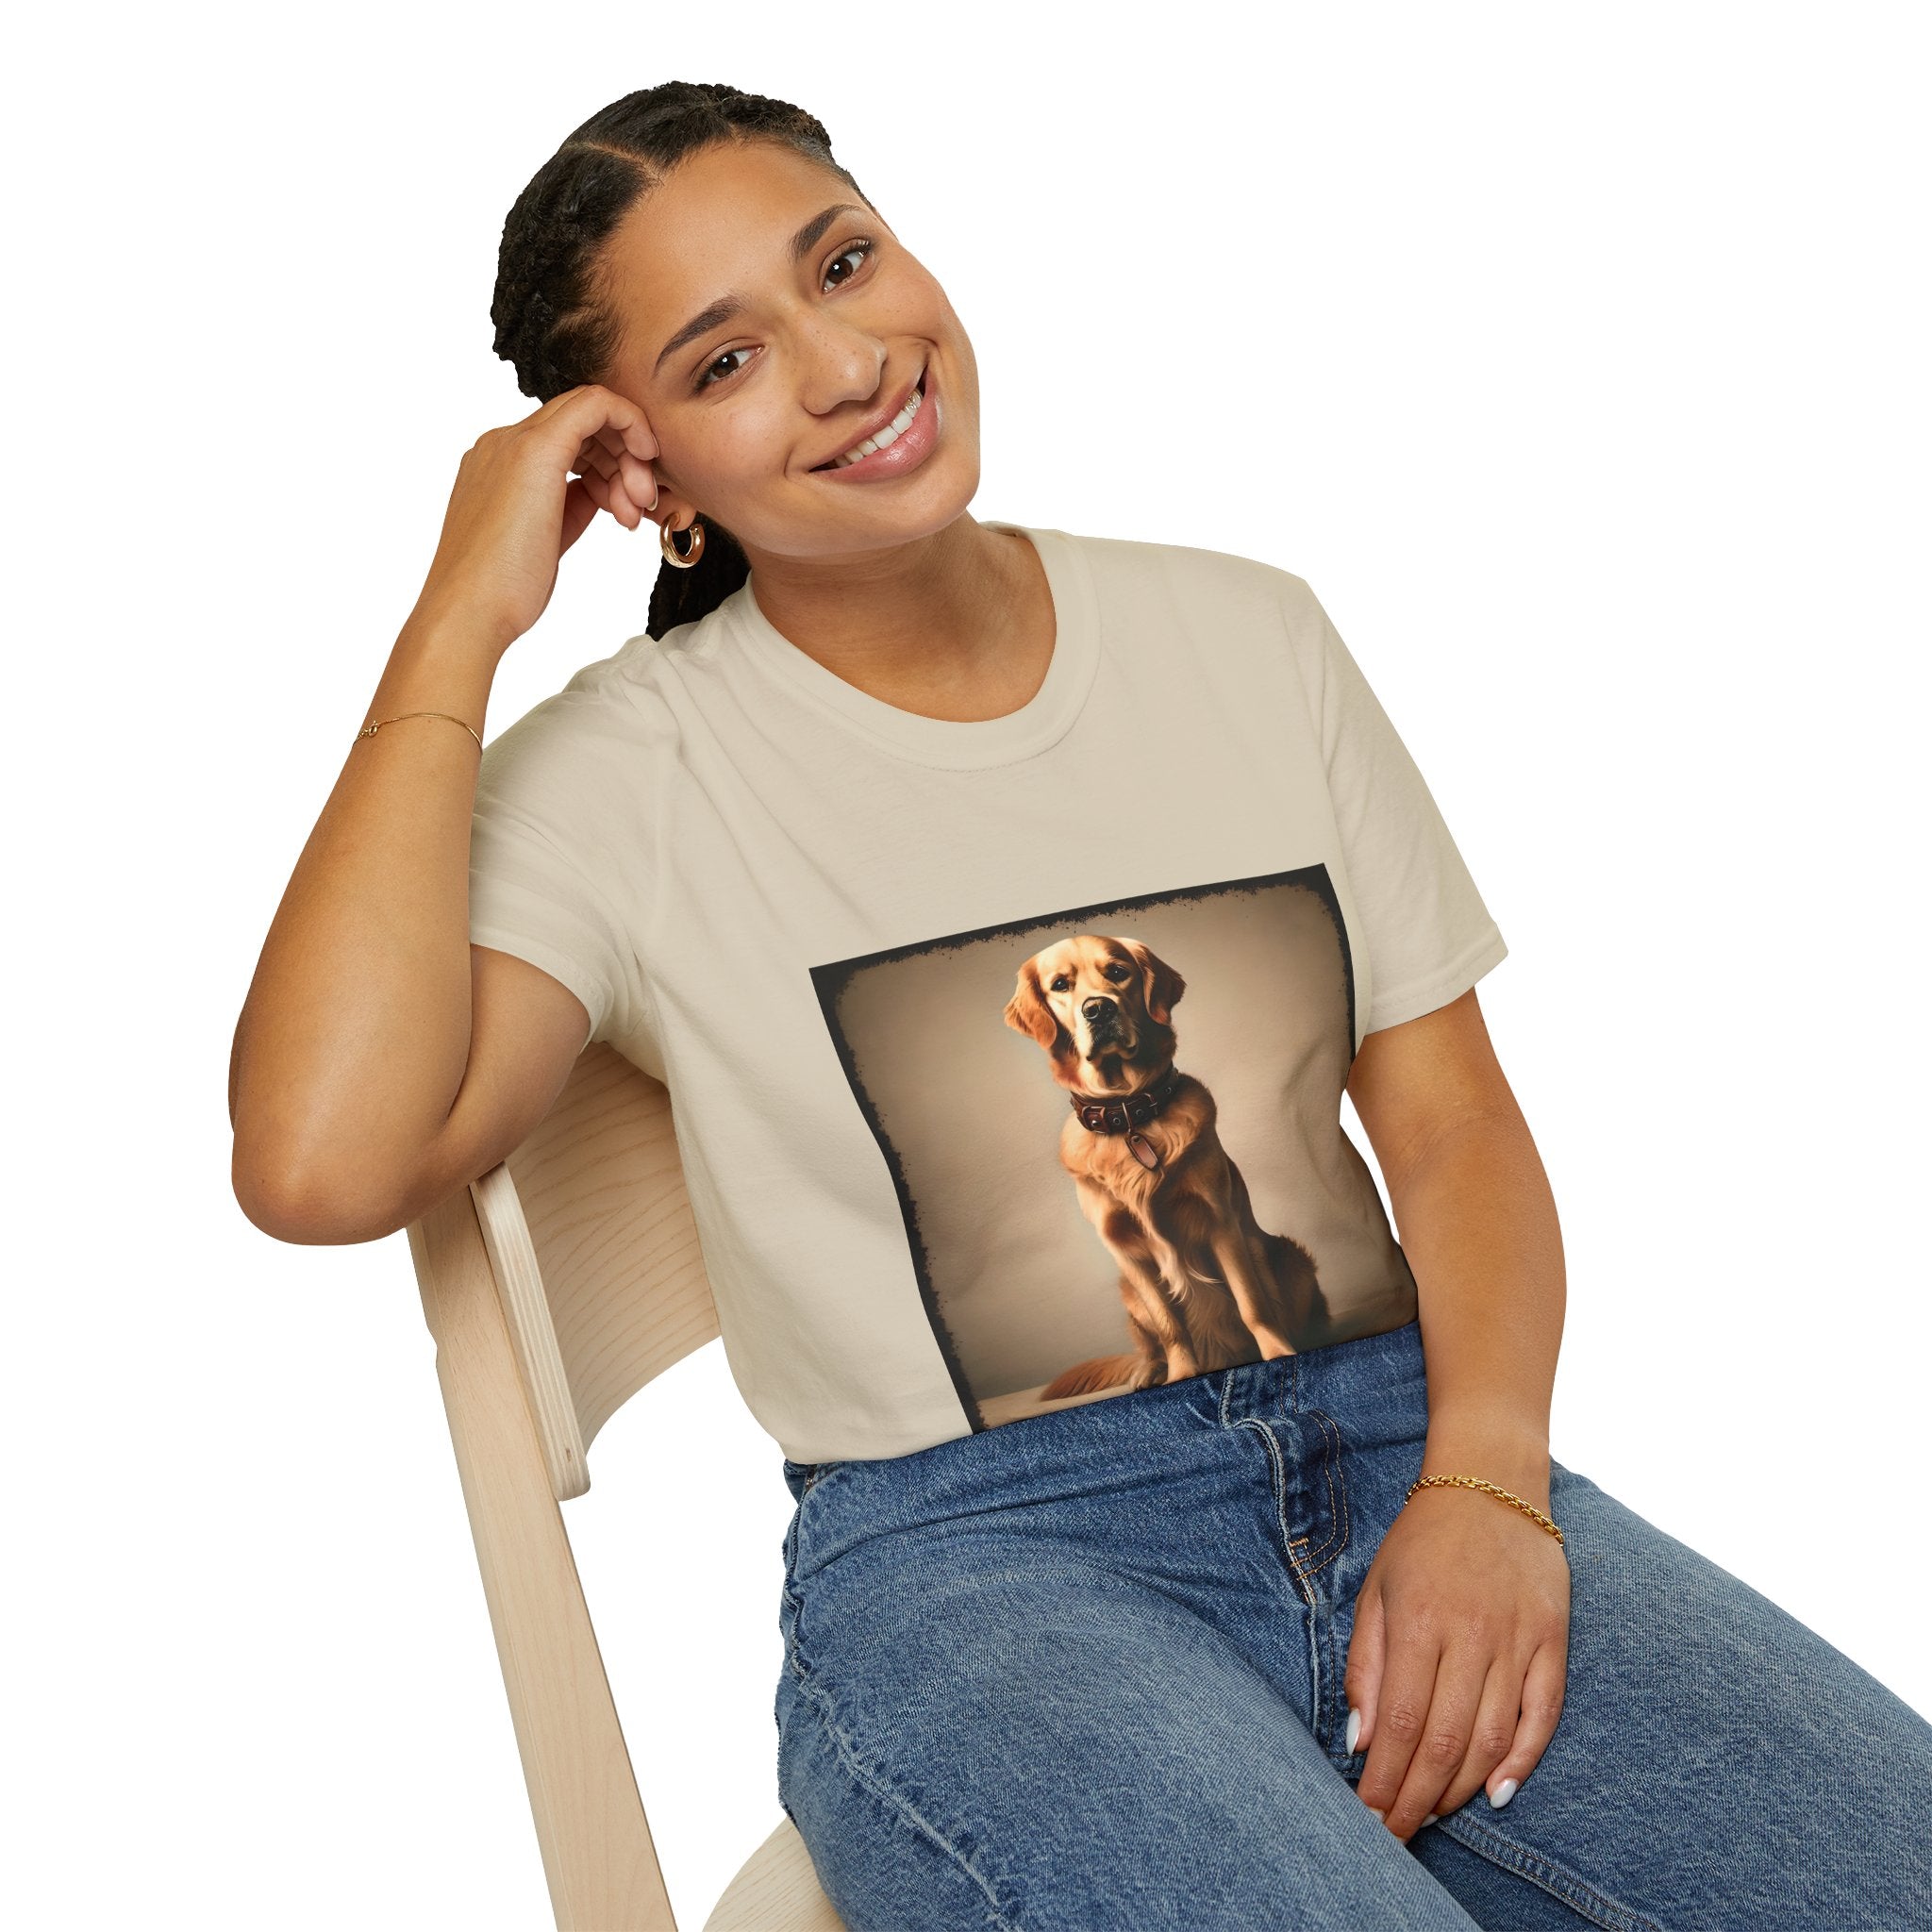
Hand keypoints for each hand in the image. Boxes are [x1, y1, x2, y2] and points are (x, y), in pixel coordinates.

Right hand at [410, 383, 659, 658]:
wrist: (470, 610)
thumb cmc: (503, 591)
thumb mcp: (546, 538)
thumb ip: (570, 505)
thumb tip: (600, 492)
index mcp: (499, 464)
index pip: (567, 439)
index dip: (607, 463)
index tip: (627, 502)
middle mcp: (502, 443)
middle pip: (581, 424)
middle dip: (623, 459)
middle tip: (640, 505)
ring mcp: (514, 442)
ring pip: (590, 413)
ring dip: (628, 457)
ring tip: (634, 512)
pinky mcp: (535, 450)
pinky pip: (596, 405)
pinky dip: (630, 424)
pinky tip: (645, 459)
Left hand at [1344, 1477, 1570, 1839]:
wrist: (1491, 1483)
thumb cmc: (1422, 1541)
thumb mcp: (1376, 1591)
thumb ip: (1366, 1666)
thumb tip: (1360, 1741)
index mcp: (1419, 1620)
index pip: (1401, 1723)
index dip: (1385, 1780)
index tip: (1368, 1817)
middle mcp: (1471, 1634)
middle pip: (1445, 1741)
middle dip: (1417, 1799)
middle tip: (1397, 1835)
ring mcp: (1518, 1638)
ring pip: (1493, 1738)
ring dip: (1461, 1788)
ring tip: (1433, 1814)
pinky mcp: (1553, 1640)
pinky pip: (1543, 1715)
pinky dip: (1522, 1761)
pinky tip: (1497, 1793)